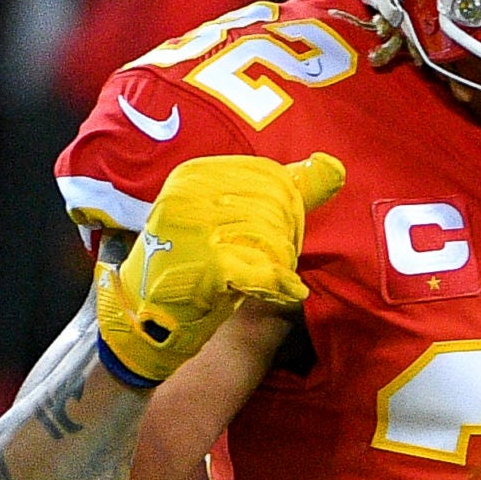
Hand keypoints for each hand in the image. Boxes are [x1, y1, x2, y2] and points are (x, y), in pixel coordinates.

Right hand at [96, 152, 344, 383]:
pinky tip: (288, 291)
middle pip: (275, 206)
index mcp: (195, 174)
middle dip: (286, 237)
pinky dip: (281, 284)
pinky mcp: (207, 262)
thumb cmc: (194, 260)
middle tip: (277, 260)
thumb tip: (333, 166)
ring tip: (272, 275)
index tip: (282, 233)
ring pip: (273, 236)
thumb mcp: (226, 215)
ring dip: (282, 261)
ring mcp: (195, 226)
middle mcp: (190, 193)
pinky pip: (265, 268)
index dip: (289, 208)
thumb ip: (280, 190)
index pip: (271, 176)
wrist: (147, 313)